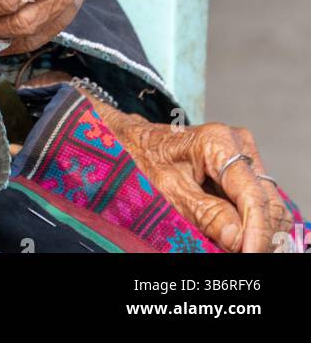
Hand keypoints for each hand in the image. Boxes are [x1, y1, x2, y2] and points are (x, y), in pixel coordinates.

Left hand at [89, 101, 292, 252]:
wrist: (133, 141)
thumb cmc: (144, 161)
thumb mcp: (168, 191)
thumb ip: (205, 214)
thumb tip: (238, 238)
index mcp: (218, 142)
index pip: (252, 195)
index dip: (257, 232)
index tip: (250, 256)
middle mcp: (238, 144)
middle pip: (267, 201)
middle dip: (259, 235)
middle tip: (241, 258)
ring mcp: (243, 155)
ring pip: (268, 204)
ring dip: (257, 231)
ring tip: (236, 250)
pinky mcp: (242, 170)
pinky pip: (258, 202)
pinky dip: (251, 224)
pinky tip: (235, 239)